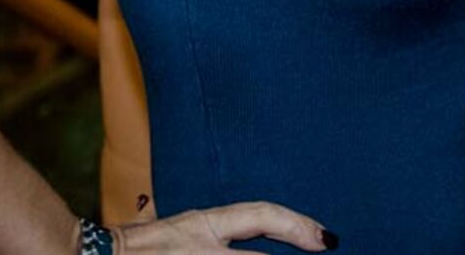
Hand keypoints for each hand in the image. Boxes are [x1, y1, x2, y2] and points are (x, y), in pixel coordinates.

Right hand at [111, 202, 338, 251]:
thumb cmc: (138, 247)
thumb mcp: (180, 229)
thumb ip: (214, 233)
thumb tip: (256, 230)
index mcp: (204, 225)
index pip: (262, 215)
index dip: (297, 225)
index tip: (326, 238)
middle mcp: (202, 249)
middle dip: (293, 245)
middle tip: (321, 248)